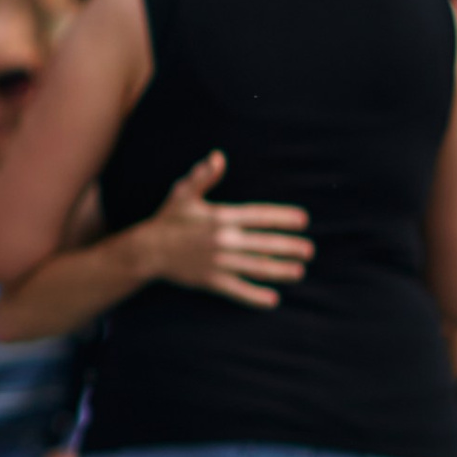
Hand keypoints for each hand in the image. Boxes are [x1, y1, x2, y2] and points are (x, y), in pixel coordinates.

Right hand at [143, 152, 313, 308]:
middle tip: (309, 250)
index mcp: (221, 217)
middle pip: (264, 243)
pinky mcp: (211, 281)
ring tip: (299, 271)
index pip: (259, 216)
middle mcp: (223, 240)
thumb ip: (203, 176)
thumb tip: (218, 157)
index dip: (283, 217)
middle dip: (289, 247)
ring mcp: (218, 262)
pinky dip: (255, 296)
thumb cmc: (169, 219)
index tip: (303, 220)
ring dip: (280, 270)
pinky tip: (273, 300)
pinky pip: (237, 290)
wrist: (148, 250)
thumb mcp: (183, 193)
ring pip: (256, 267)